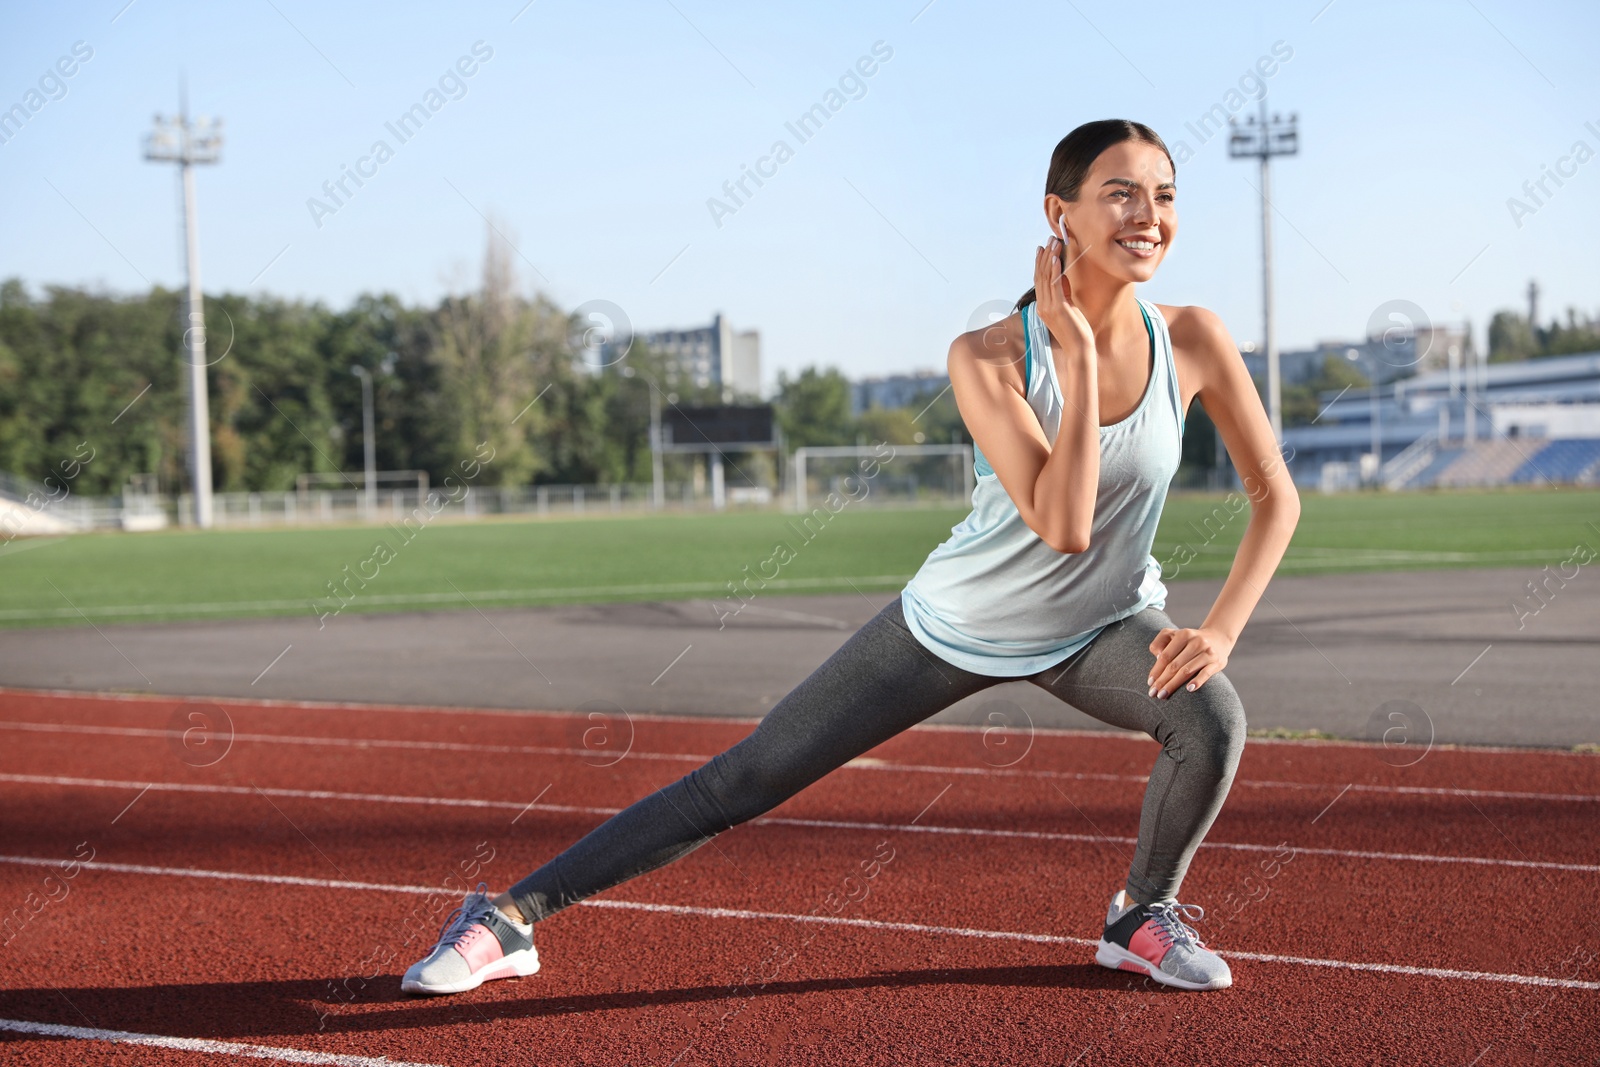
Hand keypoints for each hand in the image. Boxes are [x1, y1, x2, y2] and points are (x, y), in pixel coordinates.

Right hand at [1033, 234, 1094, 363]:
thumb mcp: (1069, 308)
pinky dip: (1054, 271)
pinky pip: (1054, 285)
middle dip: (1044, 256)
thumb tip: (1061, 276)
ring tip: (1053, 243)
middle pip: (1040, 276)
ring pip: (1046, 278)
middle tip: (1048, 240)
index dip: (1040, 263)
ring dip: (1050, 258)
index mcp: (1043, 307)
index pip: (1039, 280)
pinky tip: (1056, 259)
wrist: (1079, 350)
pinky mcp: (1058, 308)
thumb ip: (1063, 293)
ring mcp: (1049, 307)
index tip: (1043, 248)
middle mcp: (1042, 306)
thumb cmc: (1076, 331)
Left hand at [1147, 626, 1233, 698]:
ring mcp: (1207, 652)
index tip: (1149, 683)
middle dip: (1162, 681)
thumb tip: (1157, 657)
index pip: (1166, 656)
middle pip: (1175, 665)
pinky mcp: (1217, 662)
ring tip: (1163, 694)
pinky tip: (1189, 689)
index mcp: (1183, 635)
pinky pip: (1206, 673)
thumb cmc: (1189, 640)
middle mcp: (1196, 642)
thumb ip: (1160, 642)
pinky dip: (1197, 681)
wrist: (1218, 638)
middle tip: (1153, 693)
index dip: (1156, 670)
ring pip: (1187, 670)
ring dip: (1173, 684)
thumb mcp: (1173, 635)